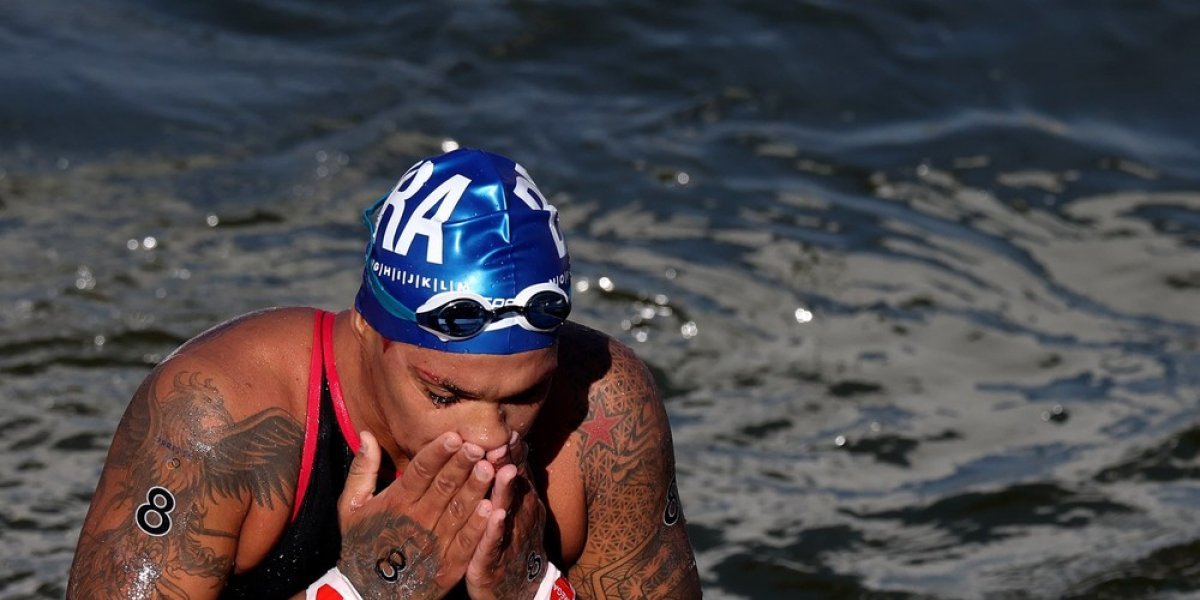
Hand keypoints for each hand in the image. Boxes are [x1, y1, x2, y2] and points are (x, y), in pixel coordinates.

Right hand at [336, 431, 496, 598]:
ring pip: (459, 511)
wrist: (368, 594)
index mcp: (395, 503)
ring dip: (476, 488)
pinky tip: (494, 508)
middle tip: (479, 445)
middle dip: (462, 465)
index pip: (419, 472)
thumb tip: (367, 434)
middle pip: (443, 487)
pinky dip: (480, 526)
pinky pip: (467, 542)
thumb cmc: (361, 544)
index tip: (453, 435)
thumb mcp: (351, 507)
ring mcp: (435, 544)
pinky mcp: (449, 565)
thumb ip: (362, 470)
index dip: (437, 453)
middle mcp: (416, 521)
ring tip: (490, 467)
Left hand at [466, 441, 546, 599]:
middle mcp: (520, 516)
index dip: (513, 452)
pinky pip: (495, 544)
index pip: (519, 471)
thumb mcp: (520, 507)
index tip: (508, 431)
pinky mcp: (494, 561)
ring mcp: (509, 538)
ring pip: (507, 511)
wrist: (521, 588)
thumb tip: (513, 444)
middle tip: (502, 444)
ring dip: (505, 492)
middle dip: (508, 465)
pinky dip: (495, 530)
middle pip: (514, 487)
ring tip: (505, 472)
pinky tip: (494, 516)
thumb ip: (515, 479)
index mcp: (523, 501)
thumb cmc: (515, 540)